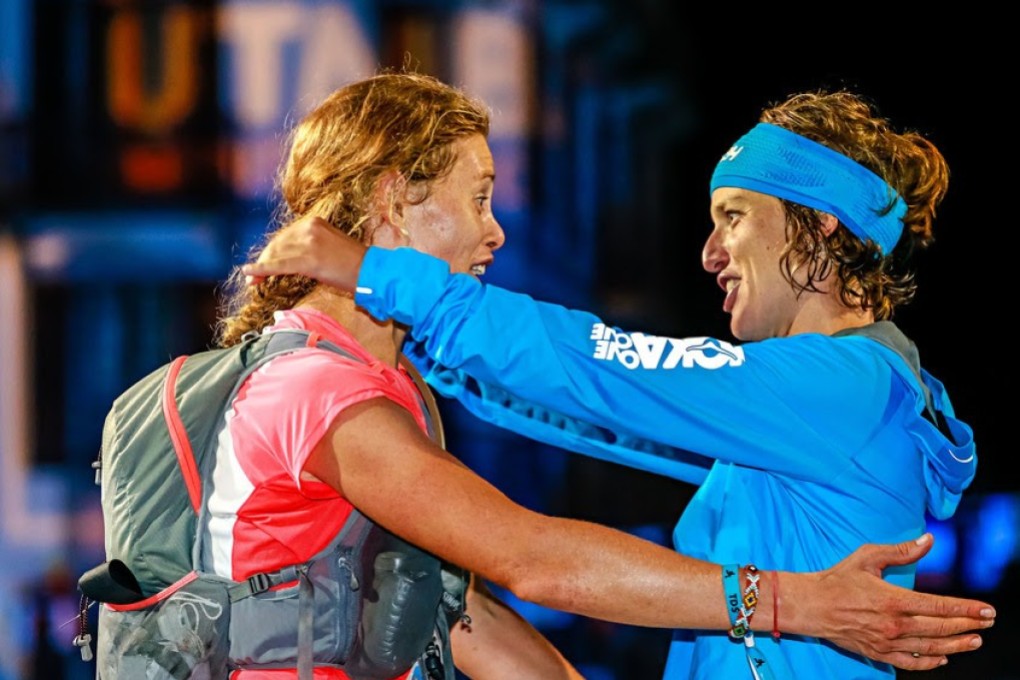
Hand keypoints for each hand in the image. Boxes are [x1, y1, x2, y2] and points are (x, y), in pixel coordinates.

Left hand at [242, 216, 366, 291]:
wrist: (371, 271)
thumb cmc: (354, 262)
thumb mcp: (331, 243)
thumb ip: (311, 244)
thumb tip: (293, 256)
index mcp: (314, 222)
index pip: (285, 235)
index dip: (271, 250)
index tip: (262, 262)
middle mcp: (309, 228)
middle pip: (277, 243)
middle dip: (264, 259)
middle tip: (253, 276)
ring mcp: (308, 243)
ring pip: (276, 255)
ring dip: (261, 268)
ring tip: (252, 280)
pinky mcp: (308, 260)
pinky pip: (279, 265)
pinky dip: (261, 270)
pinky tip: (249, 274)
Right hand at [786, 533, 994, 670]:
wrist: (810, 605)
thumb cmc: (837, 579)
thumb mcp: (867, 557)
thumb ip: (901, 551)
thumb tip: (929, 540)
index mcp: (893, 600)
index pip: (939, 606)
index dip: (966, 609)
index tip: (986, 609)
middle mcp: (893, 625)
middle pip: (940, 628)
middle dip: (967, 626)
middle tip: (987, 623)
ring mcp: (886, 642)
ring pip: (930, 647)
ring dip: (956, 645)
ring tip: (975, 642)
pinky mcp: (877, 653)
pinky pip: (909, 663)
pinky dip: (929, 662)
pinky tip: (943, 657)